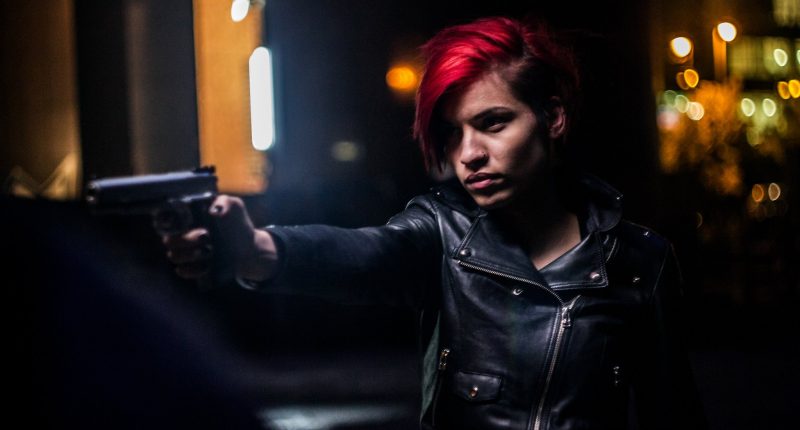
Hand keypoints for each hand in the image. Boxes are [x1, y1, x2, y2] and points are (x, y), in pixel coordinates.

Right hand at [162, 195, 278, 280]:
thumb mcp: (234, 207)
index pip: (167, 222)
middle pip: (169, 240)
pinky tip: (206, 265)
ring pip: (174, 256)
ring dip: (188, 254)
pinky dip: (191, 270)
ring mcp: (187, 254)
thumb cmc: (238, 224)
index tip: (189, 224)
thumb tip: (215, 211)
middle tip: (206, 236)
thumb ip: (225, 202)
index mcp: (187, 220)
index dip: (171, 224)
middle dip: (185, 240)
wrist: (249, 248)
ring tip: (208, 251)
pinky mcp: (193, 269)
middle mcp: (183, 236)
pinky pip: (182, 271)